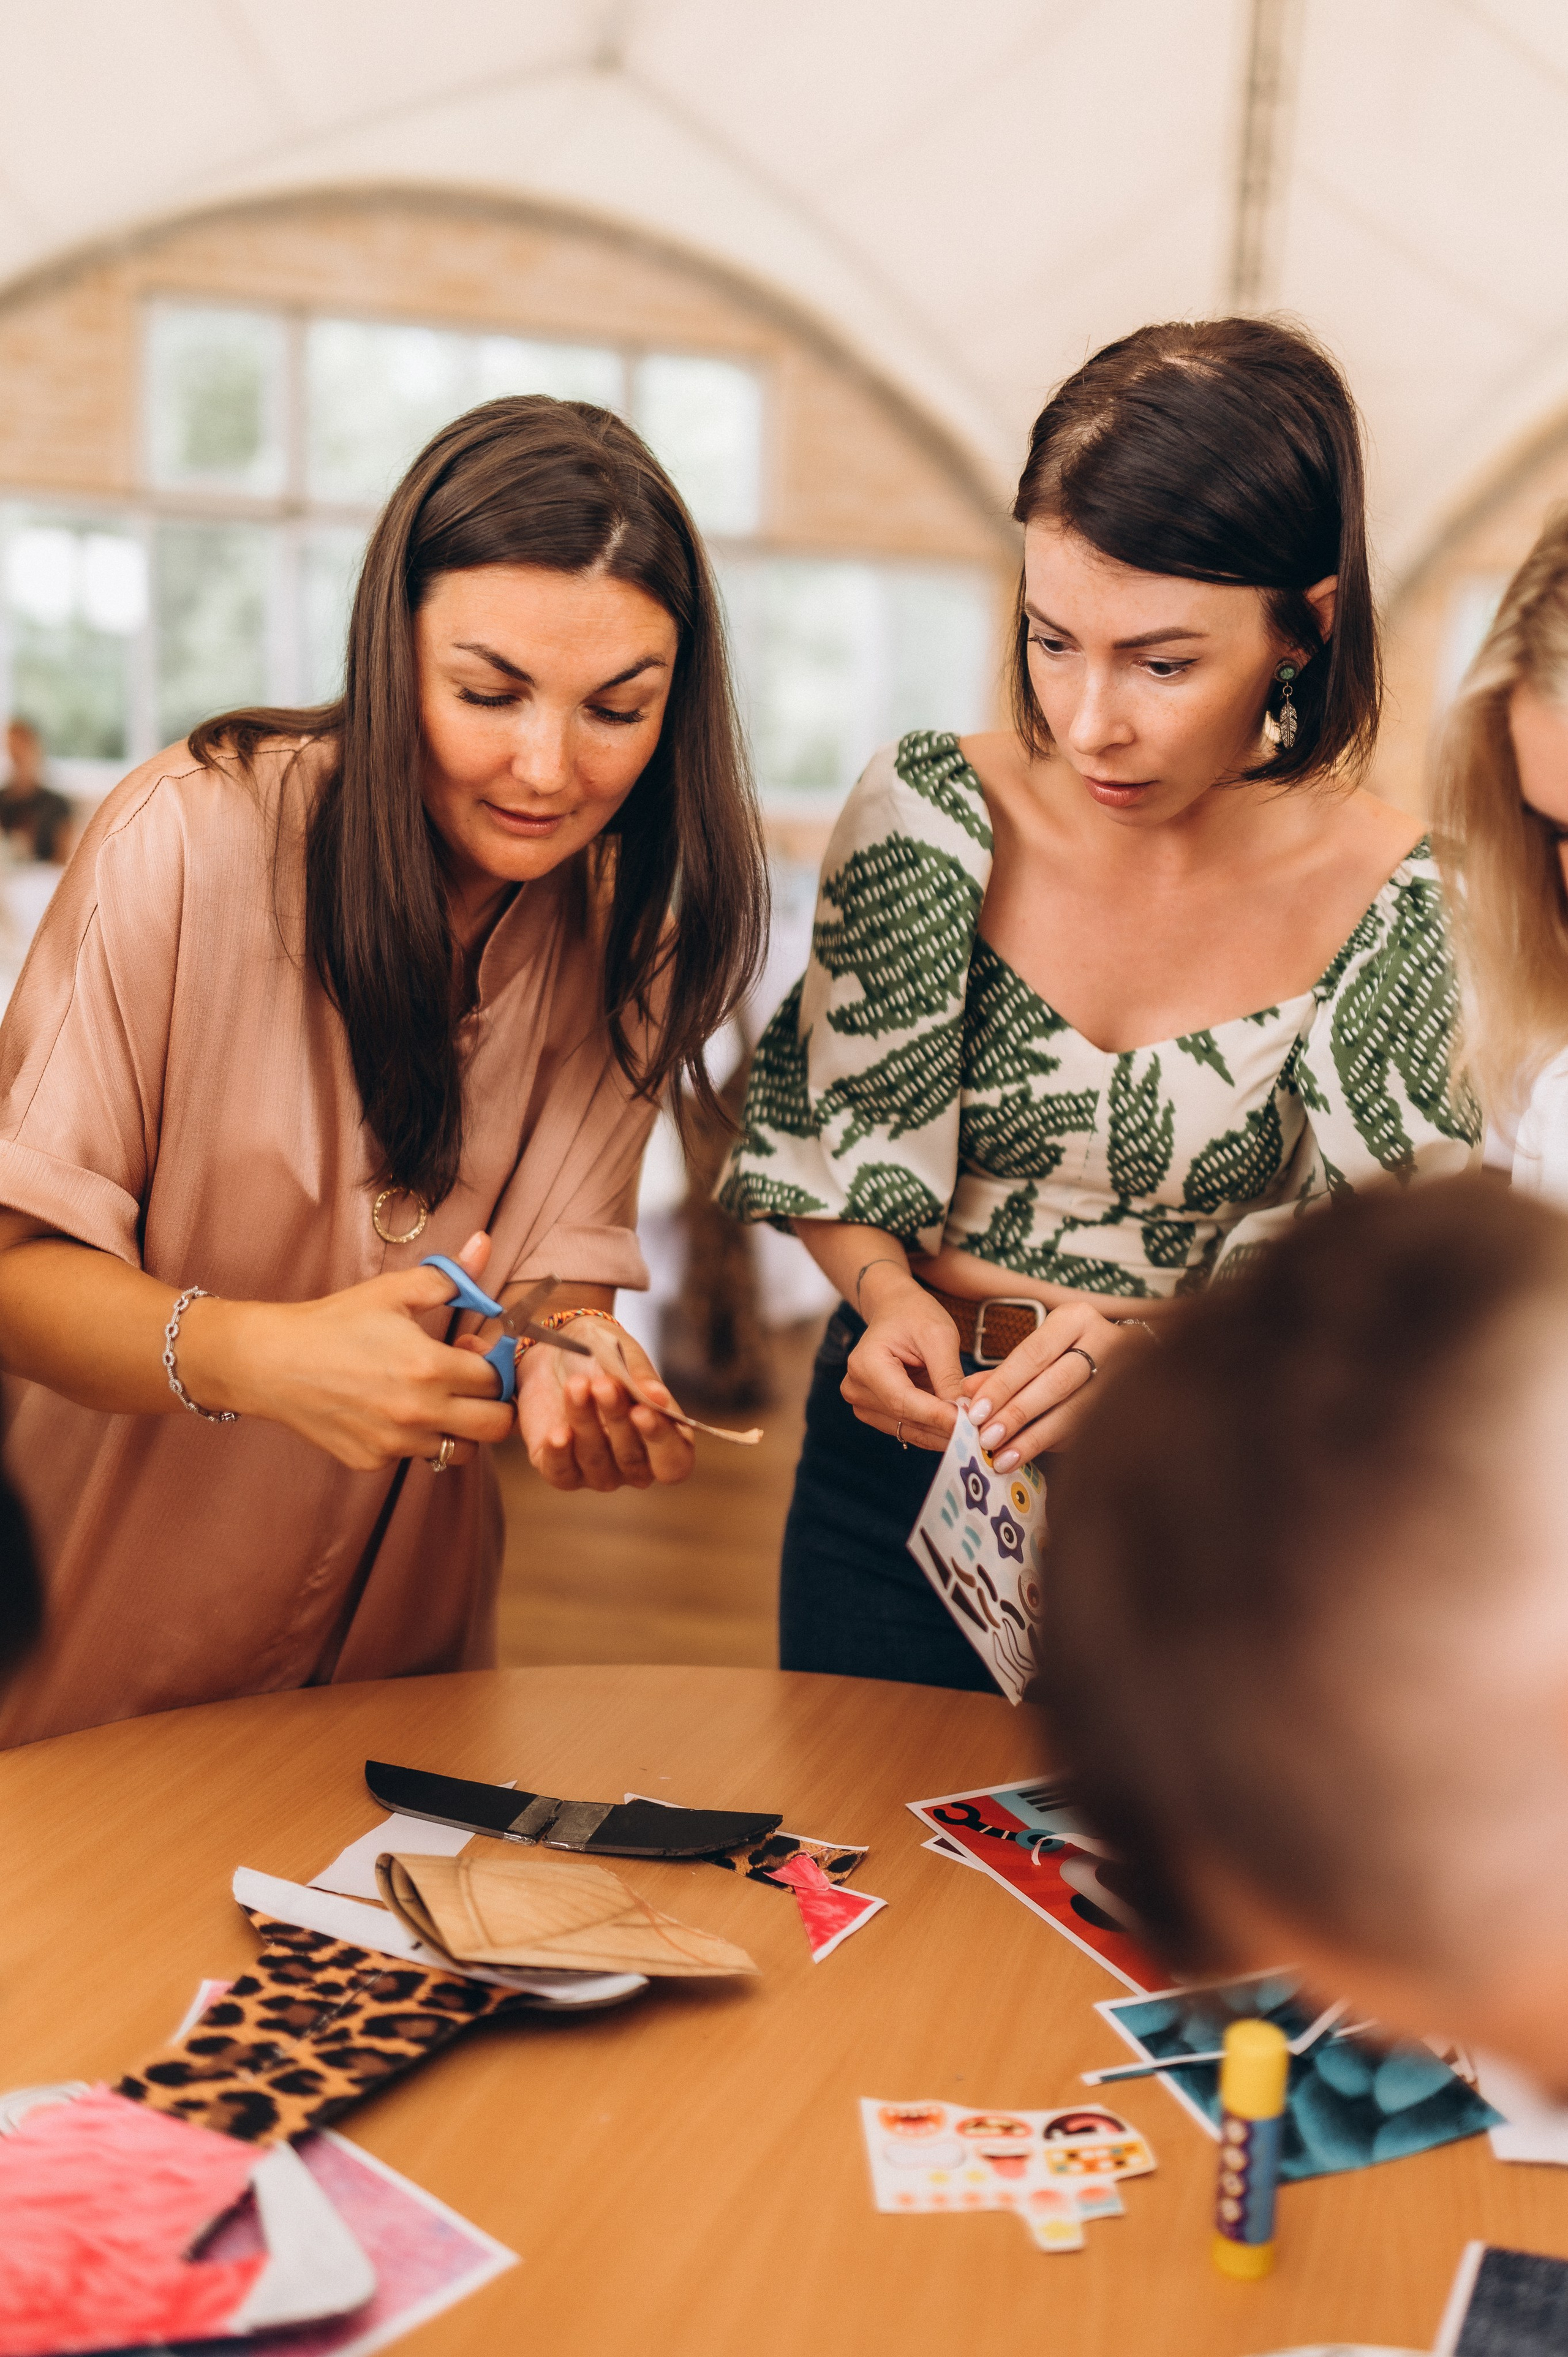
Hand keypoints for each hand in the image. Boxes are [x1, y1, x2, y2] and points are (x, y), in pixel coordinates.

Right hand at [182, 1230, 516, 1471]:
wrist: (272, 1363)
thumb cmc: (334, 1323)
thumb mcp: (392, 1291)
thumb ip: (449, 1277)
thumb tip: (484, 1245)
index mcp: (430, 1367)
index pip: (498, 1379)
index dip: (493, 1363)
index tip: (471, 1351)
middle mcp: (418, 1412)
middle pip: (496, 1427)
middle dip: (493, 1404)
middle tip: (471, 1385)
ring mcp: (396, 1443)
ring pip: (459, 1450)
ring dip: (457, 1427)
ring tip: (432, 1399)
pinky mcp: (372, 1461)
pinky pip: (414, 1457)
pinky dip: (414, 1439)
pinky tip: (390, 1411)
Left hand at [515, 1319, 696, 1491]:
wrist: (560, 1350)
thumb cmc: (606, 1355)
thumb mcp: (627, 1357)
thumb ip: (642, 1379)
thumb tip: (657, 1397)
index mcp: (665, 1440)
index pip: (674, 1461)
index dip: (660, 1441)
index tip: (641, 1410)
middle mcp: (635, 1465)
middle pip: (632, 1459)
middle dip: (616, 1418)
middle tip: (603, 1385)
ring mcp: (600, 1472)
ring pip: (595, 1459)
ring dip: (584, 1421)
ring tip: (576, 1385)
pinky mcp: (563, 1472)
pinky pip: (562, 1473)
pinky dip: (559, 1452)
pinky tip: (557, 1432)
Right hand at [840, 1266, 966, 1450]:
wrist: (895, 1310)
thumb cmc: (915, 1315)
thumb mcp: (939, 1336)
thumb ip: (949, 1376)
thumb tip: (966, 1413)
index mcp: (866, 1365)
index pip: (904, 1402)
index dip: (939, 1417)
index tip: (972, 1426)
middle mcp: (857, 1388)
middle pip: (907, 1421)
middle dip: (946, 1429)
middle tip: (982, 1434)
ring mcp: (862, 1403)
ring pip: (910, 1430)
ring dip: (942, 1433)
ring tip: (974, 1431)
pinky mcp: (874, 1412)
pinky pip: (908, 1428)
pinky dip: (934, 1429)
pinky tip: (957, 1426)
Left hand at [959, 1303, 1155, 1464]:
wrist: (1132, 1353)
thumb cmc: (1070, 1349)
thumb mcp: (1040, 1346)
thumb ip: (1005, 1370)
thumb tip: (967, 1393)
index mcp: (1077, 1319)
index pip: (1033, 1354)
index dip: (1003, 1385)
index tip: (976, 1411)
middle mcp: (1105, 1343)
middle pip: (1056, 1383)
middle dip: (1017, 1413)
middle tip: (987, 1438)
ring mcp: (1123, 1376)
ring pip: (1074, 1412)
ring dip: (1034, 1438)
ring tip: (1003, 1457)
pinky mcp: (1128, 1406)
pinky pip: (1085, 1429)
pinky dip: (1052, 1444)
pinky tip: (1027, 1456)